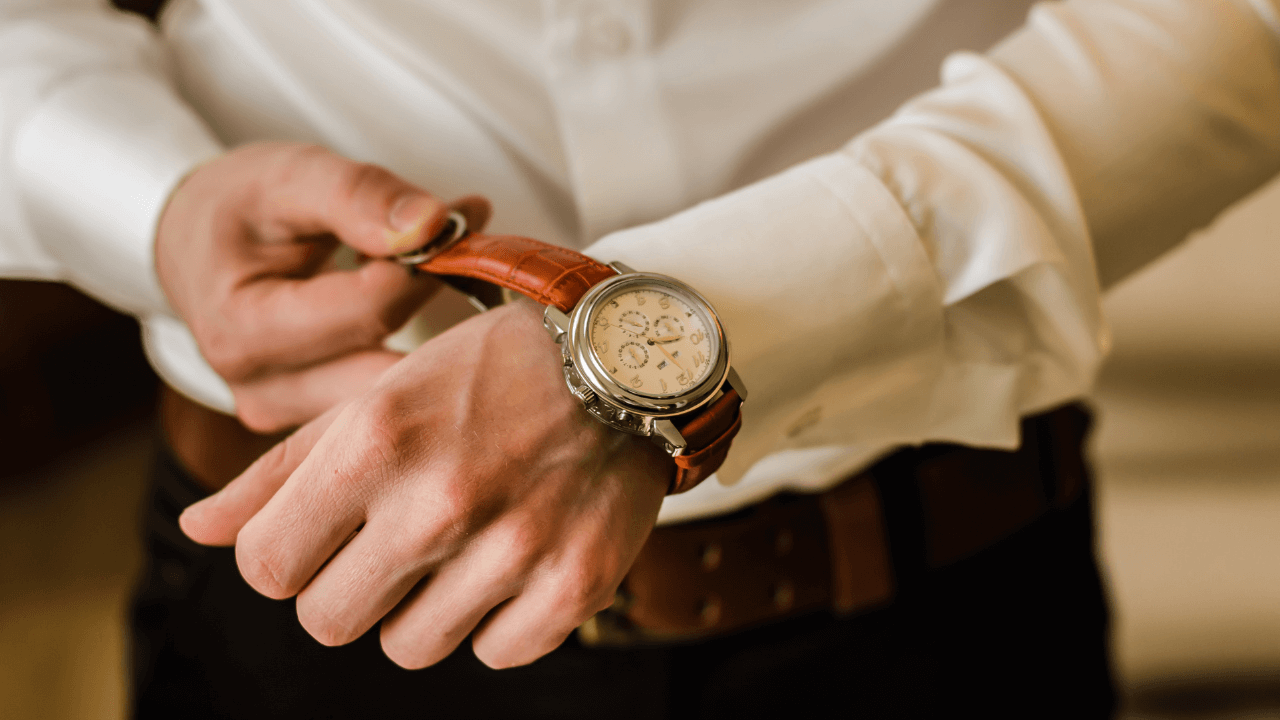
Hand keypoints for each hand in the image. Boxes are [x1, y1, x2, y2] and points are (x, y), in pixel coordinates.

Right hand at [156, 141, 489, 431]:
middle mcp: (259, 389)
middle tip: (479, 259)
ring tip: (455, 285)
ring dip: (437, 346)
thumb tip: (433, 223)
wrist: (193, 245)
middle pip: (386, 364)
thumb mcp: (291, 177)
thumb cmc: (241, 206)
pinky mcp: (306, 426)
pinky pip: (379, 405)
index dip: (429, 261)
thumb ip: (359, 196)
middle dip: (444, 313)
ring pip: (391, 398)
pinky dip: (412, 366)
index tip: (467, 215)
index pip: (371, 308)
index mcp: (242, 329)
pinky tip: (428, 325)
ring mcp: (284, 417)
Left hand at [178, 300, 670, 668]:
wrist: (623, 361)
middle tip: (394, 540)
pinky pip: (497, 652)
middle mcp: (439, 501)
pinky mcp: (575, 583)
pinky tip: (517, 558)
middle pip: (330, 621)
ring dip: (425, 607)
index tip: (322, 535)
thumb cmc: (486, 373)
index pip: (267, 567)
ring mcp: (513, 549)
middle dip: (349, 588)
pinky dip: (499, 619)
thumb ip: (281, 470)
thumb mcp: (375, 398)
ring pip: (411, 647)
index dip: (286, 556)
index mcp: (374, 444)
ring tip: (464, 542)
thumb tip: (202, 531)